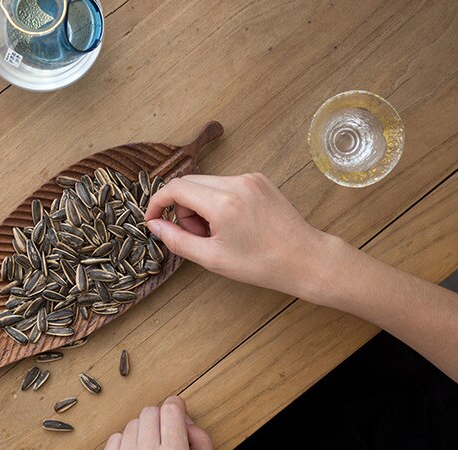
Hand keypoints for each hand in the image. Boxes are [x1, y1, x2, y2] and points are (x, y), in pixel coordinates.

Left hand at [96, 396, 214, 449]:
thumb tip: (185, 417)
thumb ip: (202, 442)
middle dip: (160, 420)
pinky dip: (126, 445)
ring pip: (133, 424)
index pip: (171, 410)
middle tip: (164, 437)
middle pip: (150, 412)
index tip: (175, 410)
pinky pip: (116, 437)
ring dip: (143, 434)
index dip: (176, 406)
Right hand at [144, 173, 340, 301]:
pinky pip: (224, 184)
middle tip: (196, 236)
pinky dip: (217, 202)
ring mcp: (249, 178)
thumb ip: (177, 240)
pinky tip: (232, 224)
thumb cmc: (261, 264)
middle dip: (181, 209)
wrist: (304, 258)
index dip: (157, 203)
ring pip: (205, 184)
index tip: (153, 220)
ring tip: (217, 233)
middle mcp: (236, 183)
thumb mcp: (212, 259)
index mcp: (222, 203)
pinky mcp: (258, 179)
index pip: (175, 188)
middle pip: (188, 184)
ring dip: (200, 206)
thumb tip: (154, 226)